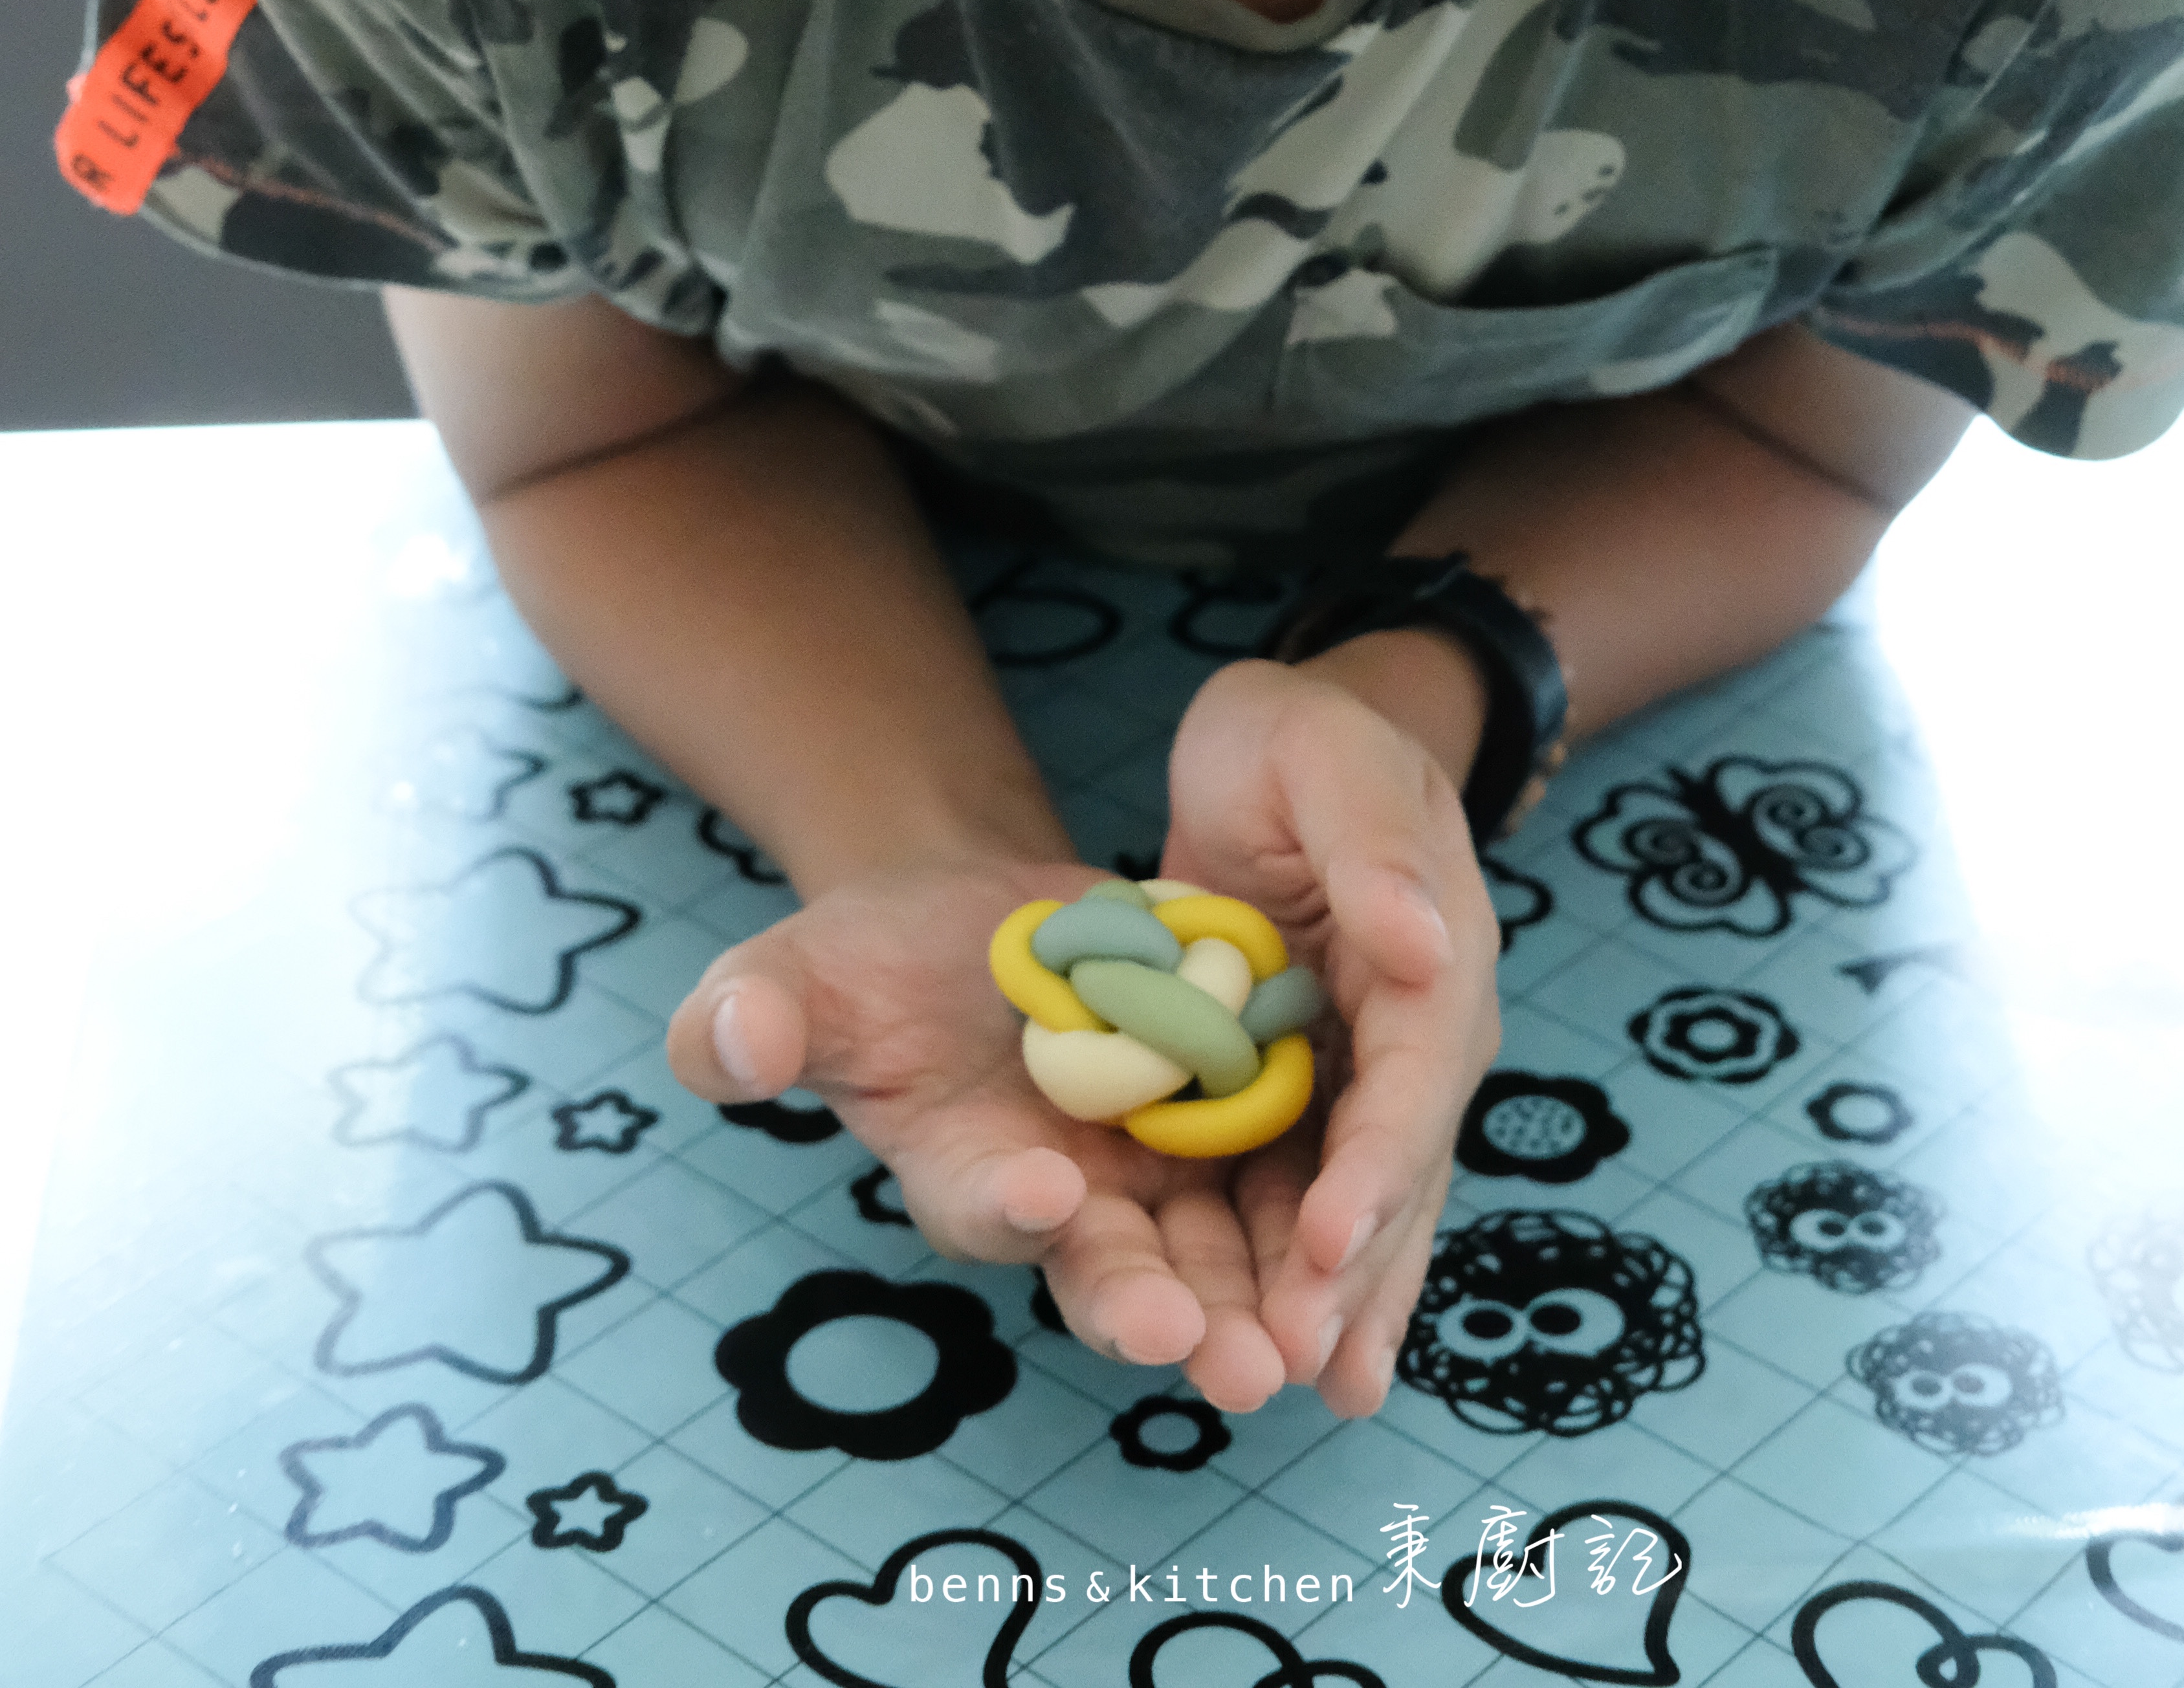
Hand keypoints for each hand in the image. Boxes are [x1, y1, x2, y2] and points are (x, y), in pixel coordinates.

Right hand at [664, 849, 1294, 1407]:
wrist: (970, 920)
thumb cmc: (866, 963)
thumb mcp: (800, 973)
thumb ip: (755, 1015)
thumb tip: (719, 1041)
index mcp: (962, 1169)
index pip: (988, 1201)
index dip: (1012, 1203)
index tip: (1046, 1195)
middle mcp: (1065, 1192)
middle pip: (1114, 1265)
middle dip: (1161, 1309)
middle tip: (1218, 1358)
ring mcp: (1151, 1163)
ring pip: (1212, 1246)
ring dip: (1257, 1296)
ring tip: (1300, 1348)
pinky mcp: (1223, 1112)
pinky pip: (1280, 1168)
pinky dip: (1316, 1203)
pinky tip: (1368, 1231)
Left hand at [1156, 656, 1500, 1417]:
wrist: (1280, 748)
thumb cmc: (1301, 738)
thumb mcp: (1323, 754)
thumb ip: (1373, 844)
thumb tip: (1427, 942)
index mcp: (1435, 957)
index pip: (1413, 1077)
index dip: (1375, 1162)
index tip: (1325, 1240)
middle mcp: (1422, 1033)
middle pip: (1397, 1167)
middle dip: (1354, 1268)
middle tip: (1298, 1359)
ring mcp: (1373, 1074)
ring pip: (1366, 1204)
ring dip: (1341, 1300)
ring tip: (1302, 1389)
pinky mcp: (1319, 1095)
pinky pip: (1320, 1196)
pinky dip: (1317, 1276)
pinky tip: (1312, 1361)